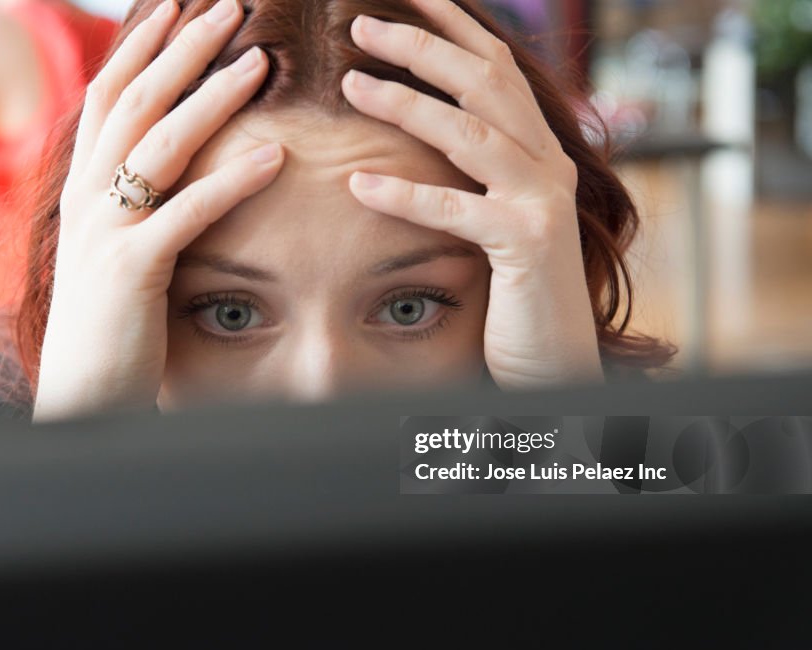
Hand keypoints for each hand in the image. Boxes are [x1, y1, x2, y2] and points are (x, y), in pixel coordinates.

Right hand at [33, 0, 284, 420]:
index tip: (175, 6)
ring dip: (212, 97)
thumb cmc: (110, 325)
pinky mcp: (131, 271)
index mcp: (81, 188)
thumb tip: (174, 172)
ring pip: (158, 145)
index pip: (109, 97)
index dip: (142, 47)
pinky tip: (276, 153)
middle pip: (135, 102)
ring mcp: (103, 231)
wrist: (81, 394)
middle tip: (227, 5)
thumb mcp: (115, 251)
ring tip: (260, 61)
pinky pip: (186, 212)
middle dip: (182, 49)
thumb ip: (136, 206)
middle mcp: (85, 198)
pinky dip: (233, 179)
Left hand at [341, 0, 602, 389]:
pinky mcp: (528, 244)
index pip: (495, 68)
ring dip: (407, 104)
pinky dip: (407, 195)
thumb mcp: (495, 218)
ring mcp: (543, 201)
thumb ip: (472, 174)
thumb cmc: (515, 291)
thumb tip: (422, 133)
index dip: (454, 26)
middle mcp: (548, 164)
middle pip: (484, 84)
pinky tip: (359, 184)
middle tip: (360, 25)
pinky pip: (459, 211)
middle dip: (422, 47)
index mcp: (538, 150)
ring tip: (350, 84)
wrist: (556, 359)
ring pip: (472, 134)